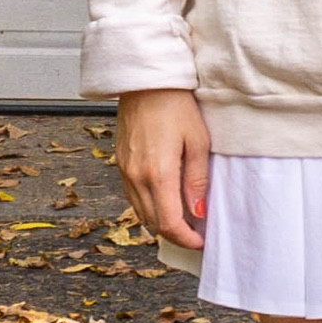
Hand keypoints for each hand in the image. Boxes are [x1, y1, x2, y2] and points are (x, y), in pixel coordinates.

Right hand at [115, 89, 209, 249]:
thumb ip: (197, 181)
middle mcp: (136, 177)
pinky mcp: (121, 163)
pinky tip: (165, 201)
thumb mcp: (198, 141)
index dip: (186, 239)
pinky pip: (132, 197)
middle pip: (154, 223)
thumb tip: (198, 212)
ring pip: (141, 212)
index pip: (170, 223)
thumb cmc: (175, 104)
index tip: (201, 241)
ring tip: (183, 219)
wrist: (144, 81)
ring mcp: (125, 171)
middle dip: (175, 234)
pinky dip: (149, 207)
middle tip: (196, 234)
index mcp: (158, 174)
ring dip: (161, 222)